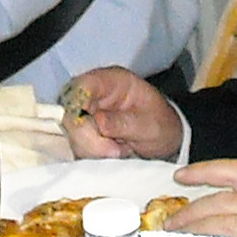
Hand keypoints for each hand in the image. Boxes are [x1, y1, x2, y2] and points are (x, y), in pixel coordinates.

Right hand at [61, 67, 184, 159]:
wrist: (165, 139)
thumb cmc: (161, 125)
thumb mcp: (150, 125)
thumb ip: (124, 123)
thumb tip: (98, 123)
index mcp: (113, 81)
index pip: (83, 85)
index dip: (79, 105)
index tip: (96, 128)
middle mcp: (94, 94)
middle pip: (70, 112)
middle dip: (88, 137)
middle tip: (115, 150)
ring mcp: (87, 112)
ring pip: (71, 132)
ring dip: (92, 149)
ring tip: (120, 150)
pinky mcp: (84, 130)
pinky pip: (76, 144)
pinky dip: (92, 154)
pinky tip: (113, 152)